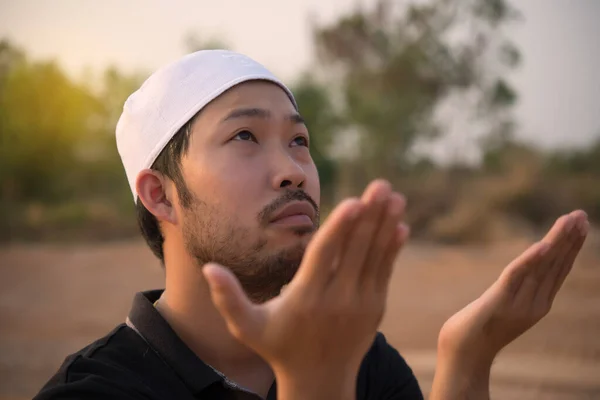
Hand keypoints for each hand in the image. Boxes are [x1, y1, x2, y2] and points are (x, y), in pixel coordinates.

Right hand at [202, 180, 408, 398]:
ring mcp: (360, 304)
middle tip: (381, 185)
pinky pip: (384, 271)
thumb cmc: (278, 348)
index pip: (324, 256)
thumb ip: (228, 298)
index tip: (353, 202)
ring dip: (386, 225)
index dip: (339, 227)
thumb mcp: (247, 327)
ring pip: (375, 257)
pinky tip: (399, 226)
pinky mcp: (375, 308)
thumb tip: (208, 268)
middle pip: (355, 250)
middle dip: (370, 215)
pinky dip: (392, 249)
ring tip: (395, 196)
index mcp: (306, 298)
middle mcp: (337, 299)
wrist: (319, 381)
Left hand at [438, 210, 589, 367]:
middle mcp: (534, 304)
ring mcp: (518, 304)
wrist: (462, 354)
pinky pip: (516, 277)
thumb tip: (525, 272)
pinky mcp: (498, 303)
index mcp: (537, 304)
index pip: (558, 270)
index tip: (579, 224)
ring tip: (570, 220)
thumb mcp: (504, 307)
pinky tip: (543, 245)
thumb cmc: (478, 330)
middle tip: (582, 215)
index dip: (570, 247)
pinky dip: (530, 260)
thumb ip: (516, 292)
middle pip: (555, 266)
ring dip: (557, 242)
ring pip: (541, 267)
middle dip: (570, 239)